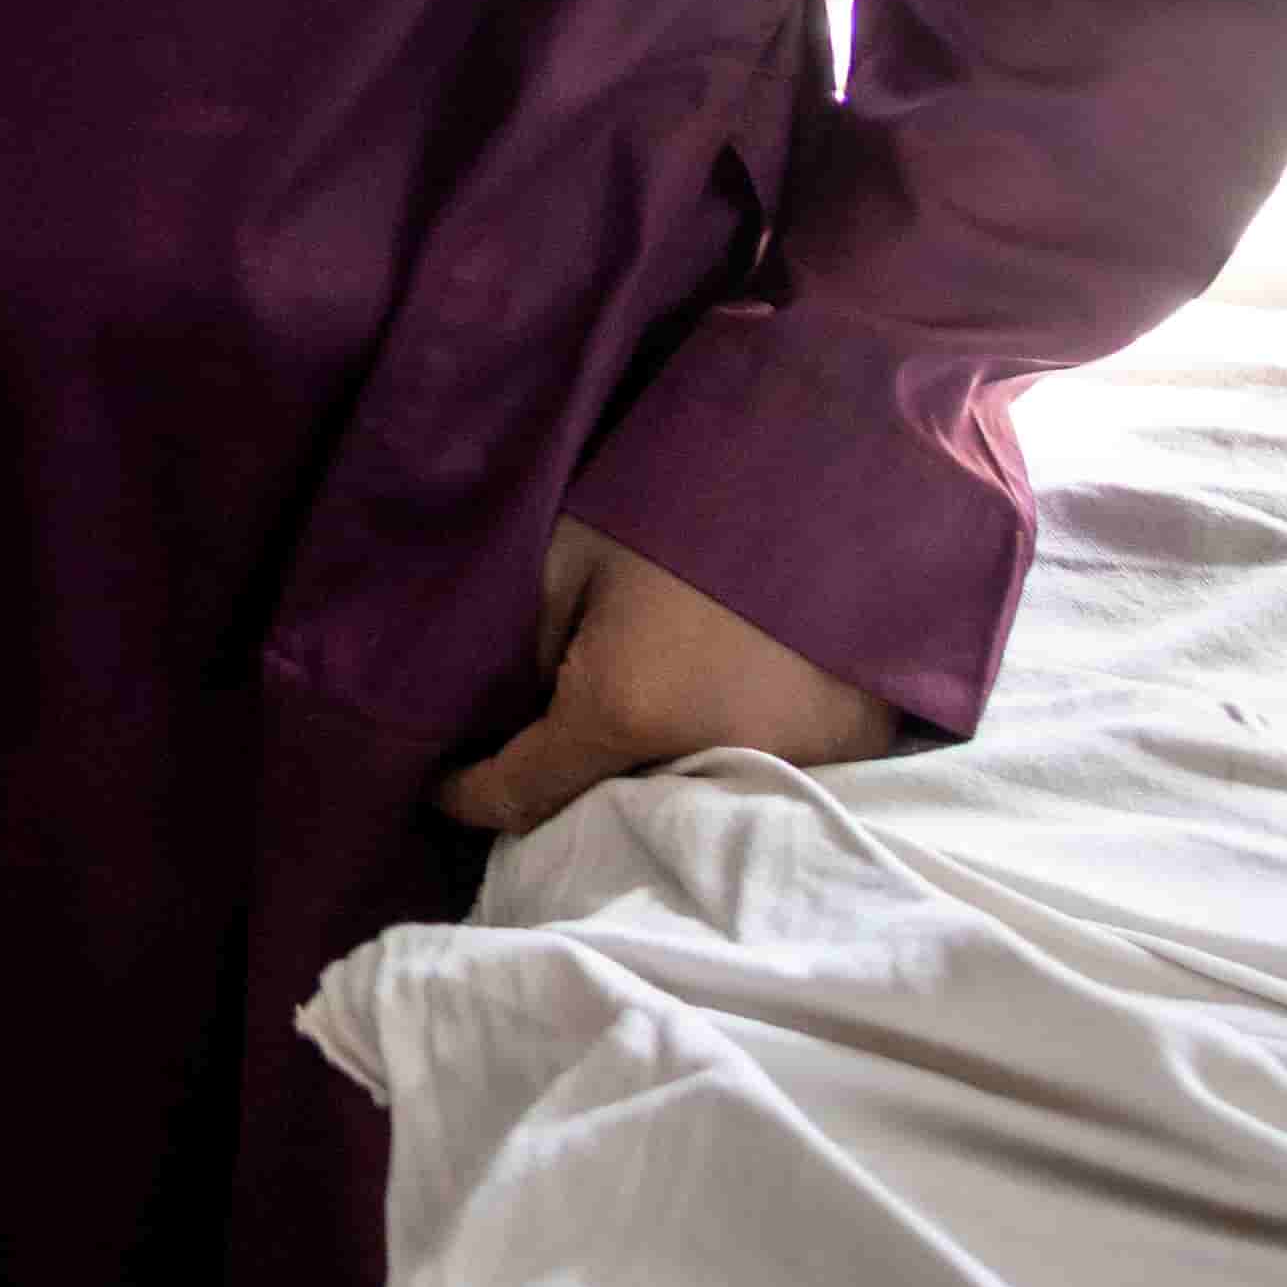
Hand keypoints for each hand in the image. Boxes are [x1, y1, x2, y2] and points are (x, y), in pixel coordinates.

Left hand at [435, 519, 911, 840]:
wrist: (833, 471)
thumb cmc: (682, 504)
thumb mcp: (570, 556)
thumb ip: (522, 643)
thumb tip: (499, 709)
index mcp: (621, 712)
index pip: (515, 796)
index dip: (464, 794)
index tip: (440, 780)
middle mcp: (705, 763)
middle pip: (602, 815)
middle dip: (557, 798)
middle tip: (529, 757)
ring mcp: (788, 768)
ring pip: (682, 810)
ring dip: (642, 789)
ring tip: (614, 748)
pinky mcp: (847, 754)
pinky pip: (760, 786)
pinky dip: (720, 770)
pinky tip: (702, 728)